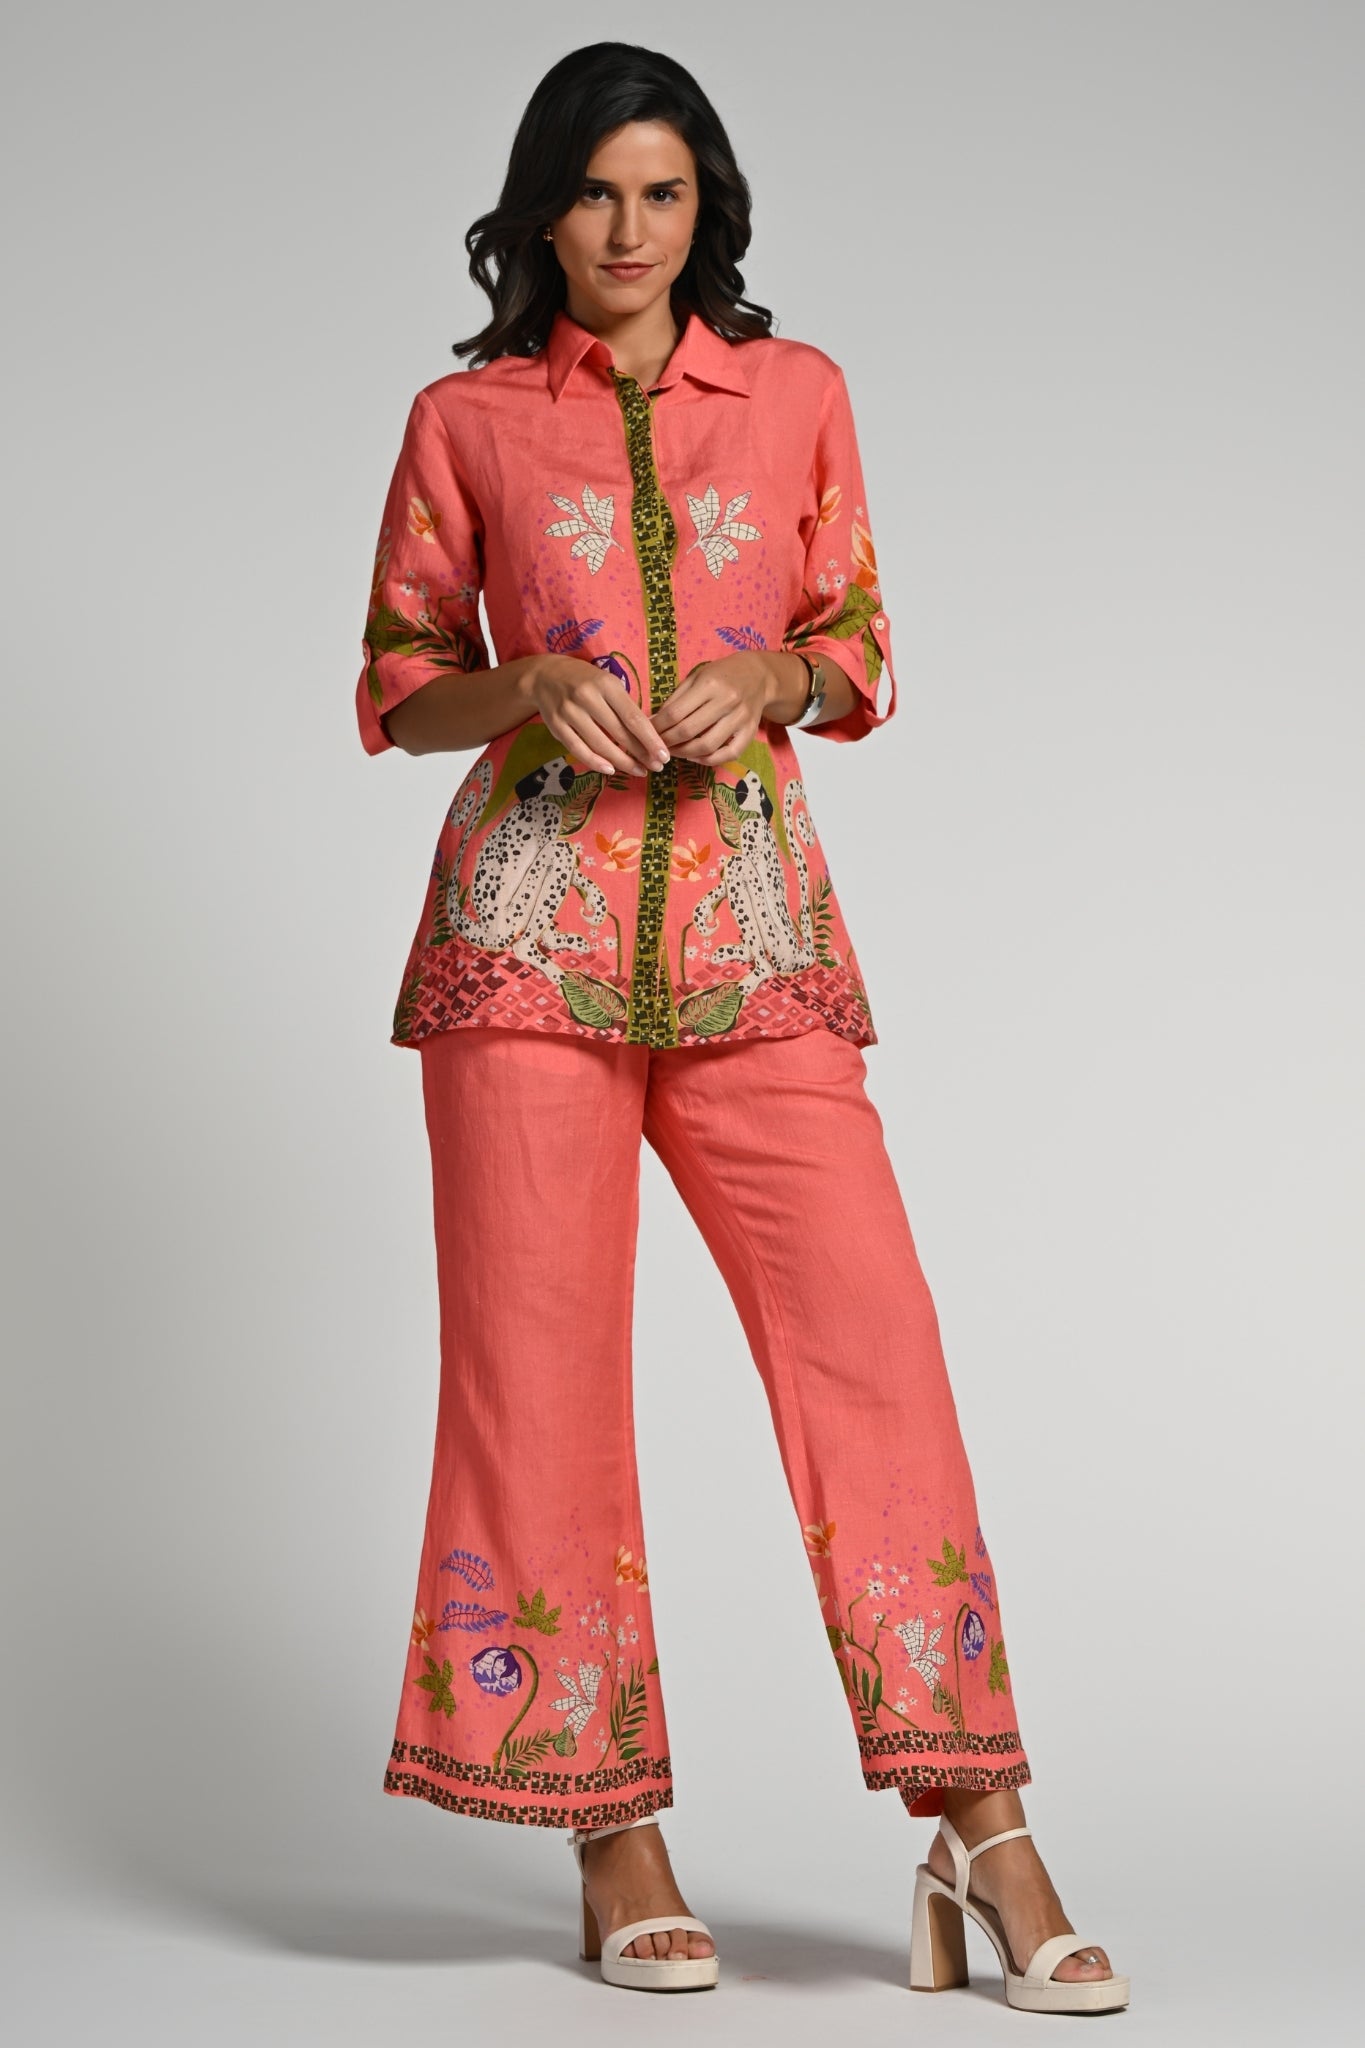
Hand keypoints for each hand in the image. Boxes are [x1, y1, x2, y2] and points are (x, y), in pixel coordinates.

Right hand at [529, 654, 669, 777]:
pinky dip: (595, 762)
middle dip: (641, 754)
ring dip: (622, 762)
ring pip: (600, 745)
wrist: (545, 675)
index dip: (650, 740)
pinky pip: (578, 749)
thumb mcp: (608, 683)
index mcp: (606, 685)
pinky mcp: (556, 726)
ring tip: (639, 771)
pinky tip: (611, 770)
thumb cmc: (585, 680)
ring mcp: (570, 713)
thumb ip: (625, 706)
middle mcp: (587, 698)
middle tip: (656, 767)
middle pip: (619, 733)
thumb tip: (648, 736)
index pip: (633, 717)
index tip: (663, 755)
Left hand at [649, 651, 797, 766]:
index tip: (648, 732)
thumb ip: (676, 699)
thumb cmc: (721, 675)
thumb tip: (653, 722)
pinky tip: (695, 757)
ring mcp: (741, 718)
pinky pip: (728, 754)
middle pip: (689, 730)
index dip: (658, 726)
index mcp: (710, 684)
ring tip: (674, 751)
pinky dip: (709, 760)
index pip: (675, 712)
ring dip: (685, 753)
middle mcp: (727, 701)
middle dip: (668, 742)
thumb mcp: (696, 677)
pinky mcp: (750, 732)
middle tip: (658, 745)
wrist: (759, 675)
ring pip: (707, 746)